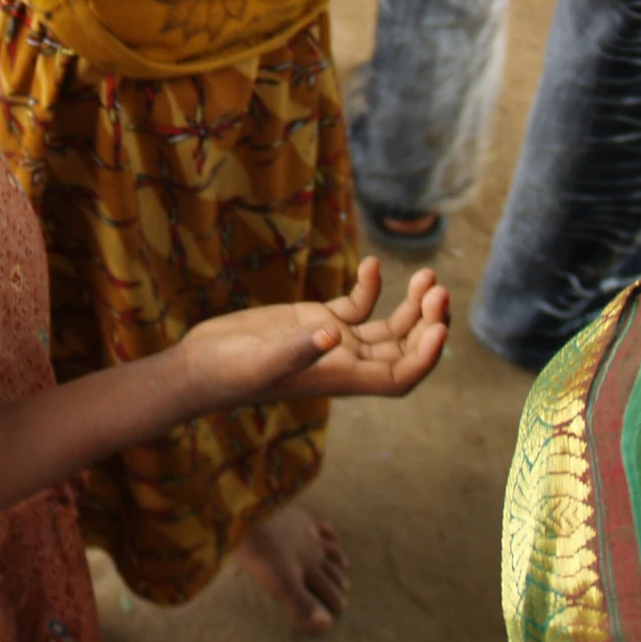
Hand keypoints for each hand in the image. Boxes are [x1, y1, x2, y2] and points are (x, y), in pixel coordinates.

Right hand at [180, 258, 448, 406]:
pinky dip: (370, 286)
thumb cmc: (228, 372)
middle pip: (404, 349)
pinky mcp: (315, 320)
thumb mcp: (261, 361)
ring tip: (427, 276)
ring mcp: (332, 340)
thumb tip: (331, 333)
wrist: (200, 364)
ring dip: (411, 305)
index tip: (440, 328)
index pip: (400, 377)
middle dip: (427, 322)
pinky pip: (357, 305)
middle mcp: (344, 362)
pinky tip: (371, 263)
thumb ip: (297, 350)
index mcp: (341, 378)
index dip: (426, 357)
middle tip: (436, 288)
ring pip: (388, 328)